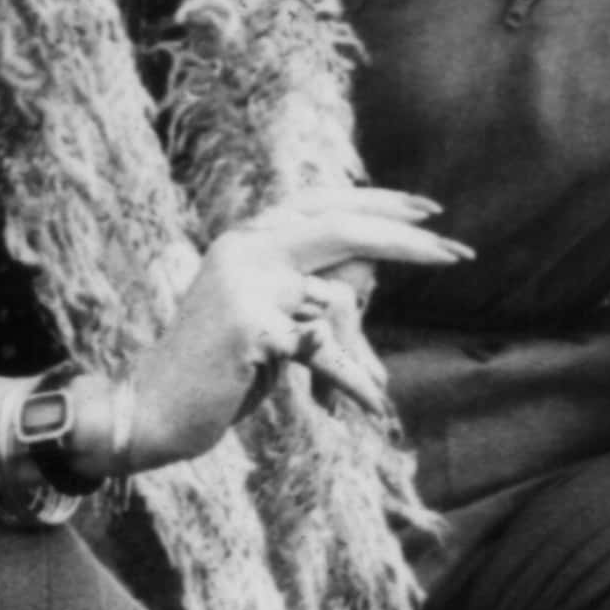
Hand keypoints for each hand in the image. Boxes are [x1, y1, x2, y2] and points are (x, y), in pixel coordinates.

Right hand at [106, 188, 465, 471]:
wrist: (151, 408)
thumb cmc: (218, 370)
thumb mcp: (268, 319)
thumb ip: (307, 292)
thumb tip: (365, 283)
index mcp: (248, 238)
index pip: (323, 201)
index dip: (379, 201)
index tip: (430, 210)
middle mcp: (245, 247)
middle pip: (343, 229)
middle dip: (407, 240)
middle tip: (459, 253)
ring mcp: (244, 283)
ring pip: (337, 302)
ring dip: (359, 357)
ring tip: (372, 393)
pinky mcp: (249, 325)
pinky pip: (323, 350)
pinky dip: (350, 382)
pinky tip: (371, 407)